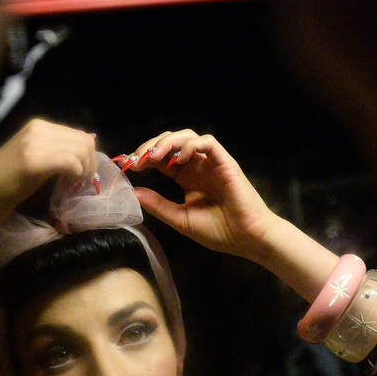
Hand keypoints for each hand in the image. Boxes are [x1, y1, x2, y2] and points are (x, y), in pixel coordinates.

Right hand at [0, 118, 97, 227]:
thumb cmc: (7, 182)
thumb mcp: (36, 158)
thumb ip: (58, 149)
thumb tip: (88, 142)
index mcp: (38, 125)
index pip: (79, 134)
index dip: (87, 157)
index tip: (80, 176)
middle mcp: (38, 128)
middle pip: (84, 141)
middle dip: (89, 164)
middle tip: (81, 184)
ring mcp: (34, 143)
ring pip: (80, 150)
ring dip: (84, 172)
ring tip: (74, 187)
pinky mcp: (33, 161)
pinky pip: (71, 162)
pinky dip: (76, 176)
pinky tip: (67, 187)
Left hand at [124, 130, 277, 260]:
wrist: (248, 239)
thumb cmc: (220, 232)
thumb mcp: (180, 219)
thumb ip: (158, 205)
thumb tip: (133, 192)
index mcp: (187, 178)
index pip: (161, 158)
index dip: (144, 158)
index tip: (128, 166)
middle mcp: (198, 166)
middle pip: (171, 142)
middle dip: (151, 146)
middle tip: (136, 159)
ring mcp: (212, 162)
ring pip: (187, 136)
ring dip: (167, 142)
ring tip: (153, 157)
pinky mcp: (225, 162)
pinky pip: (207, 142)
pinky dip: (190, 145)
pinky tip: (178, 159)